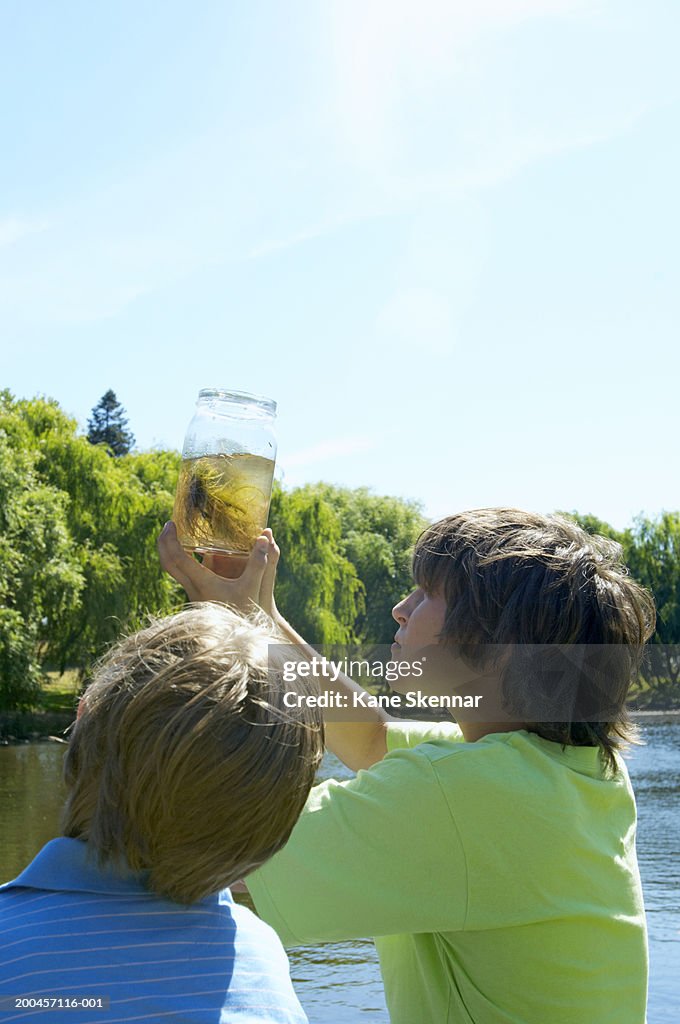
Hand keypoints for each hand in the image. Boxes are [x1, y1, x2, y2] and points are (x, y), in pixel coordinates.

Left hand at [157, 522, 279, 617]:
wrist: (239, 638)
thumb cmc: (247, 612)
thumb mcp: (254, 586)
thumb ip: (259, 562)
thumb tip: (264, 536)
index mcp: (203, 584)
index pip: (178, 560)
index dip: (171, 541)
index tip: (171, 524)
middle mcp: (193, 588)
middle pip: (167, 564)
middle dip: (163, 543)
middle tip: (168, 524)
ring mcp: (193, 592)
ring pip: (172, 570)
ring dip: (169, 551)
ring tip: (176, 533)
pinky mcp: (197, 593)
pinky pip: (181, 573)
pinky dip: (179, 559)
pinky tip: (191, 550)